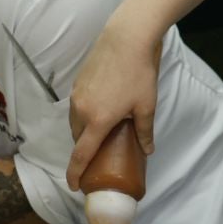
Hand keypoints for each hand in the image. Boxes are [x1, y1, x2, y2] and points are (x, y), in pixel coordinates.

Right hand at [65, 16, 161, 189]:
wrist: (126, 38)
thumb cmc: (139, 73)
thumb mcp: (146, 106)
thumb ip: (144, 131)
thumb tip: (148, 150)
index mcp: (97, 121)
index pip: (80, 155)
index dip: (75, 173)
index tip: (74, 185)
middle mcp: (81, 110)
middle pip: (77, 139)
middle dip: (85, 150)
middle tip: (100, 156)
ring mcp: (77, 95)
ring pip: (75, 122)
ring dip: (84, 132)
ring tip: (102, 132)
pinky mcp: (78, 82)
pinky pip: (77, 107)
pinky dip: (85, 115)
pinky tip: (101, 109)